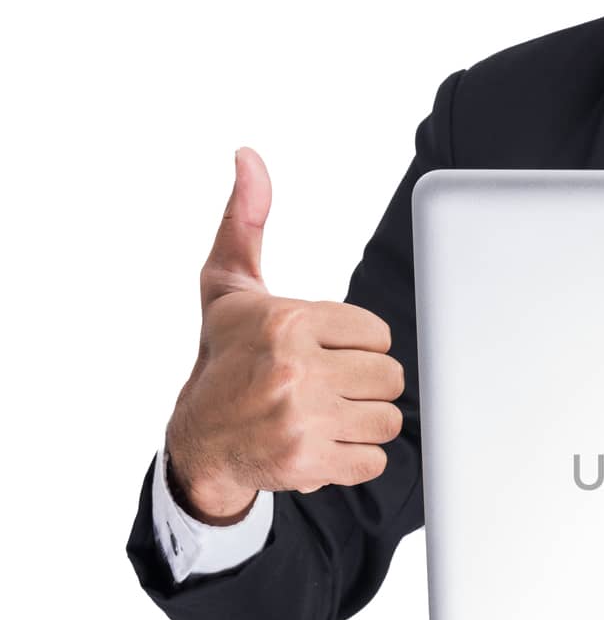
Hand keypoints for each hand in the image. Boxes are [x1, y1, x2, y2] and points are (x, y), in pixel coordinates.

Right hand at [165, 148, 404, 521]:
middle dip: (367, 384)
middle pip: (390, 377)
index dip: (360, 345)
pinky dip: (355, 456)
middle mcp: (294, 368)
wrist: (197, 439)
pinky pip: (374, 459)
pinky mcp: (308, 463)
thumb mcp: (229, 287)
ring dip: (365, 421)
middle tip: (332, 386)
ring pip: (388, 419)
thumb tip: (248, 156)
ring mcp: (301, 419)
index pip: (379, 335)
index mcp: (288, 321)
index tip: (329, 351)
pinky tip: (324, 442)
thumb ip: (247, 221)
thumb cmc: (223, 356)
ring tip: (329, 414)